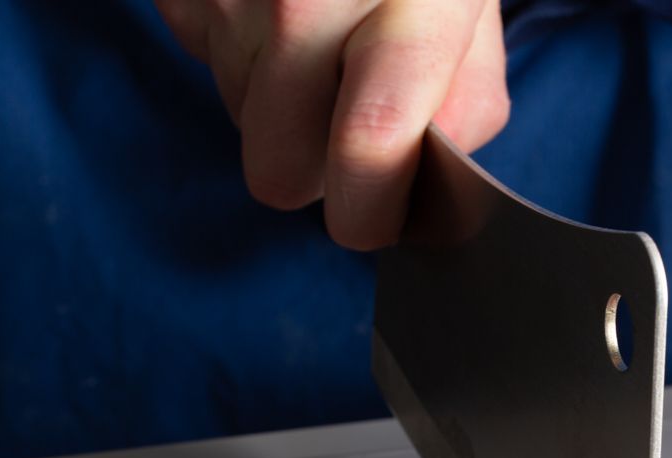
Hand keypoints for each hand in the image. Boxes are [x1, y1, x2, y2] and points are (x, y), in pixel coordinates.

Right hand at [154, 0, 508, 248]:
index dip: (367, 212)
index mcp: (411, 3)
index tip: (370, 221)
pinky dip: (237, 52)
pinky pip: (201, 59)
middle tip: (341, 132)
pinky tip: (272, 8)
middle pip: (279, 168)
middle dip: (311, 172)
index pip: (369, 147)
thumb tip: (427, 193)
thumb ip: (465, 104)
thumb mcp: (470, 9)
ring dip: (276, 107)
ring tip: (315, 44)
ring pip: (239, 121)